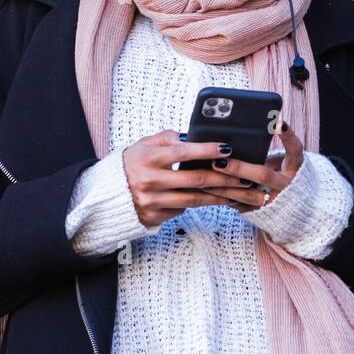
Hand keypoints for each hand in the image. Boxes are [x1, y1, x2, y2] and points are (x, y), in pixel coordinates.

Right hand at [118, 128, 287, 228]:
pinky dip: (204, 205)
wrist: (106, 195)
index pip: (183, 152)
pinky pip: (184, 210)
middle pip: (196, 180)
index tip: (228, 148)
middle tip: (247, 177)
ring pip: (195, 199)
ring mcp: (153, 202)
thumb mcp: (144, 144)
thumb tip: (195, 136)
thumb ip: (169, 139)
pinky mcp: (155, 217)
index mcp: (148, 158)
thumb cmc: (131, 163)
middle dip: (225, 178)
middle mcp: (151, 181)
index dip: (207, 150)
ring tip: (243, 193)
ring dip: (222, 197)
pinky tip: (222, 202)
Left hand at [208, 122, 305, 213]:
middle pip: (263, 176)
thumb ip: (266, 150)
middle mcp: (286, 185)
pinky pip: (238, 204)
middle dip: (239, 168)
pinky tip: (206, 189)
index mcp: (295, 167)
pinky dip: (222, 197)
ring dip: (226, 186)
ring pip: (248, 195)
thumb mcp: (280, 159)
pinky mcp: (259, 211)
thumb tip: (240, 129)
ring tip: (208, 177)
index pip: (295, 149)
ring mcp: (273, 201)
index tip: (278, 124)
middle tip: (219, 161)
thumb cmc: (281, 172)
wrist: (293, 204)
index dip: (288, 137)